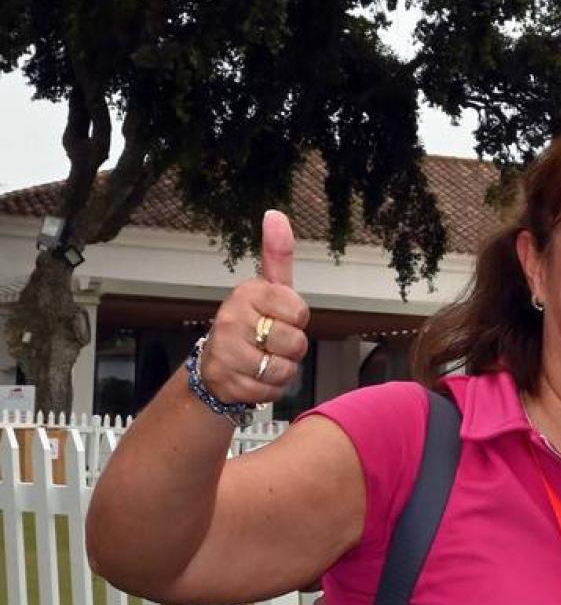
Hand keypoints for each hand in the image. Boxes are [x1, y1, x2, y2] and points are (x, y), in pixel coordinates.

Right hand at [198, 211, 311, 407]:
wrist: (216, 366)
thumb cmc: (253, 322)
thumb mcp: (269, 288)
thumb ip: (278, 254)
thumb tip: (276, 214)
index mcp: (247, 293)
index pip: (299, 312)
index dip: (296, 321)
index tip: (279, 317)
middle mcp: (231, 318)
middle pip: (295, 343)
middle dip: (291, 350)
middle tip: (270, 343)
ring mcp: (225, 351)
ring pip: (284, 369)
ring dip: (282, 371)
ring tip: (263, 361)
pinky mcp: (225, 381)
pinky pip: (271, 391)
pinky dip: (269, 390)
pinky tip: (252, 379)